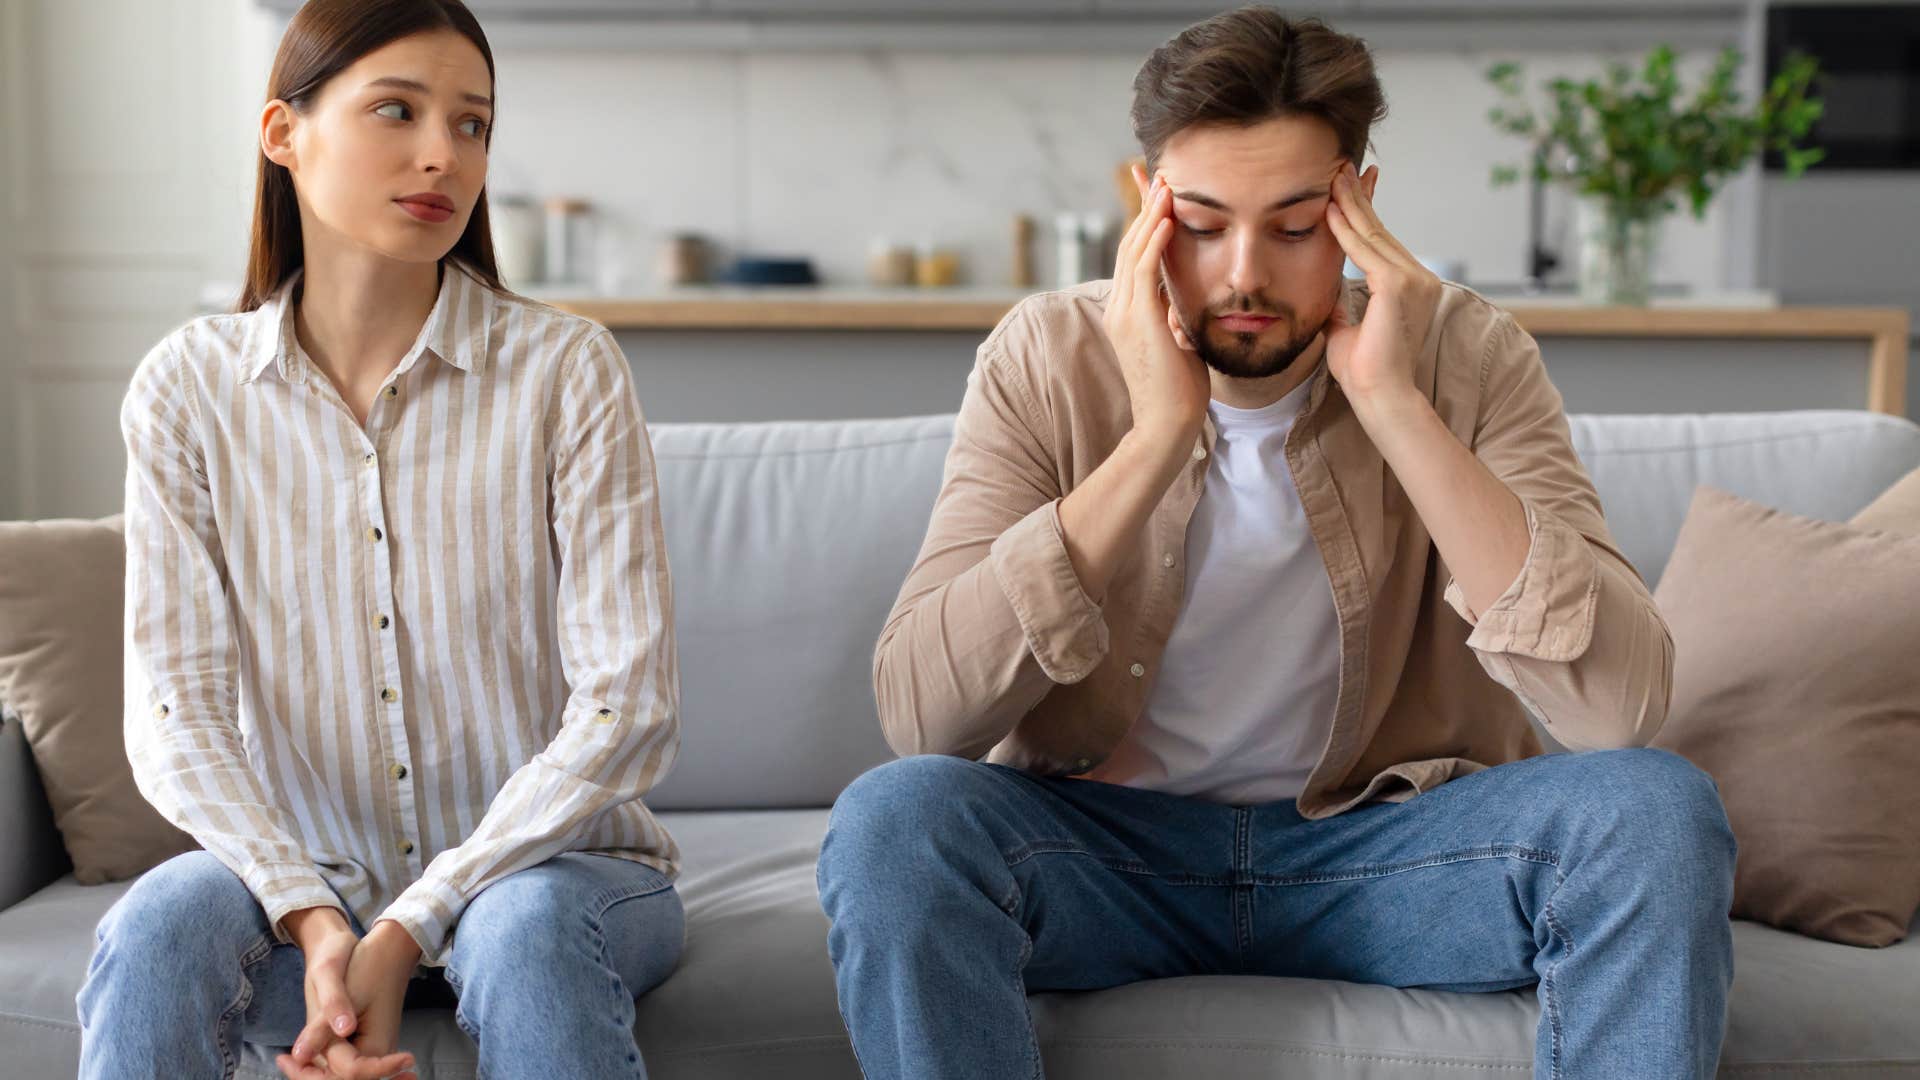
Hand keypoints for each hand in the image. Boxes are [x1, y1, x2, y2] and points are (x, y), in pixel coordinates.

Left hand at [278, 919, 418, 1079]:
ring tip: (286, 1058)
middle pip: (342, 1078)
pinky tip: (304, 1053)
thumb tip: (299, 1056)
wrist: (388, 948)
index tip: (284, 1058)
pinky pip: (345, 1060)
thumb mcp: (340, 993)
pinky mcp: (369, 1041)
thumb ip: (321, 1028)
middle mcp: (379, 1051)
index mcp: (376, 1045)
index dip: (310, 1073)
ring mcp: (376, 1047)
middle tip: (282, 1059)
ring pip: (342, 1072)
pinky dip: (324, 1061)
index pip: (344, 1075)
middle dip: (311, 1075)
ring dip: (315, 1071)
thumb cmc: (367, 965)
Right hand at [1105, 163, 1210, 443]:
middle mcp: (1120, 306)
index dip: (1144, 222)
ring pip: (1134, 249)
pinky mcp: (1138, 318)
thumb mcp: (1177, 343)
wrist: (1167, 424)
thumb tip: (1179, 307)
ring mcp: (1125, 311)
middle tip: (1158, 173)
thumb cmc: (1178, 392)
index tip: (1155, 193)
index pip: (1134, 256)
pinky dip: (1154, 238)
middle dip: (1144, 206)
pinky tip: (1168, 216)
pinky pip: (1144, 267)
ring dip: (1151, 213)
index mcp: (1128, 312)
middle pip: (1129, 243)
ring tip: (1166, 183)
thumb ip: (1172, 320)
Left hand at [1322, 162, 1441, 409]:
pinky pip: (1365, 250)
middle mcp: (1419, 277)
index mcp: (1411, 285)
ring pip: (1374, 234)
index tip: (1347, 188)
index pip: (1382, 241)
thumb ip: (1343, 306)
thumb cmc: (1364, 371)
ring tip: (1331, 176)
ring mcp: (1413, 279)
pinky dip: (1344, 229)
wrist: (1380, 395)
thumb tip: (1328, 294)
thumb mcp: (1348, 328)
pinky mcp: (1399, 285)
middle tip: (1339, 167)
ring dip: (1349, 204)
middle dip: (1357, 197)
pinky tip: (1328, 210)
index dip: (1364, 212)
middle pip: (1380, 230)